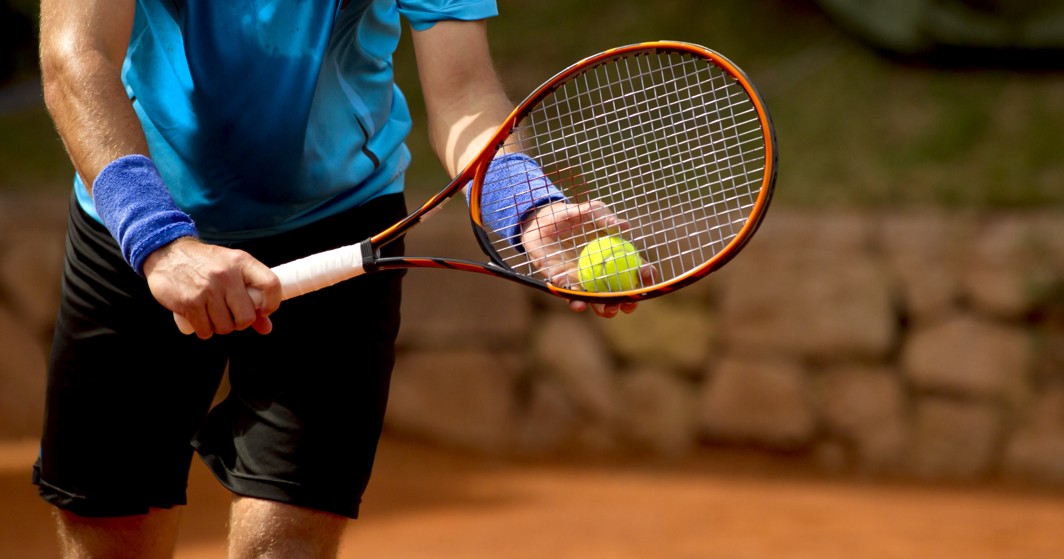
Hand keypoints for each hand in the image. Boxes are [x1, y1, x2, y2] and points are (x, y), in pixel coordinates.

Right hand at [143, 237, 281, 338]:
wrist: (167, 253)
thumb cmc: (205, 264)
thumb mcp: (231, 270)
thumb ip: (250, 297)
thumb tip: (266, 328)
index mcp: (241, 262)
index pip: (271, 285)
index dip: (272, 304)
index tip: (263, 310)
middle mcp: (226, 275)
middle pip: (246, 317)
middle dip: (239, 322)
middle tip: (230, 315)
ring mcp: (207, 289)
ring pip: (225, 327)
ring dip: (219, 326)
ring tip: (212, 314)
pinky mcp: (190, 302)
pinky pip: (205, 330)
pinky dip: (204, 330)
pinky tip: (200, 318)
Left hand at [519, 200, 642, 317]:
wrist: (540, 221)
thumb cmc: (570, 214)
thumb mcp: (589, 211)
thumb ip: (604, 217)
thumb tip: (625, 227)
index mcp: (615, 256)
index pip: (636, 269)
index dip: (645, 275)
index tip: (646, 275)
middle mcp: (602, 272)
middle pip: (620, 292)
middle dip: (627, 302)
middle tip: (628, 305)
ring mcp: (583, 280)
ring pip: (597, 300)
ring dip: (604, 309)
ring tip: (607, 311)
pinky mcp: (563, 283)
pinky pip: (570, 295)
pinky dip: (574, 299)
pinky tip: (577, 302)